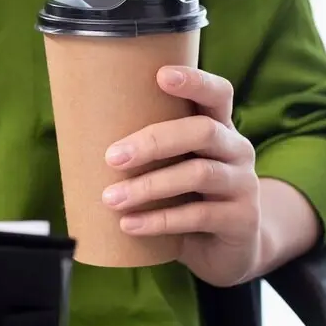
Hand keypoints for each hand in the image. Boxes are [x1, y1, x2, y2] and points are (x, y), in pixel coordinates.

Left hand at [101, 67, 260, 286]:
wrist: (230, 249)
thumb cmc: (192, 200)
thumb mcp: (177, 169)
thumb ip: (152, 152)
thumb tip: (81, 140)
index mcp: (220, 128)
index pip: (217, 94)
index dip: (195, 81)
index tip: (160, 76)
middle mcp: (237, 150)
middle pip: (203, 131)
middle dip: (154, 141)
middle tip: (113, 157)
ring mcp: (243, 184)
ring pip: (199, 174)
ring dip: (150, 186)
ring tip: (111, 198)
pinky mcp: (241, 219)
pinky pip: (198, 216)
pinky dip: (160, 220)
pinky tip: (130, 224)